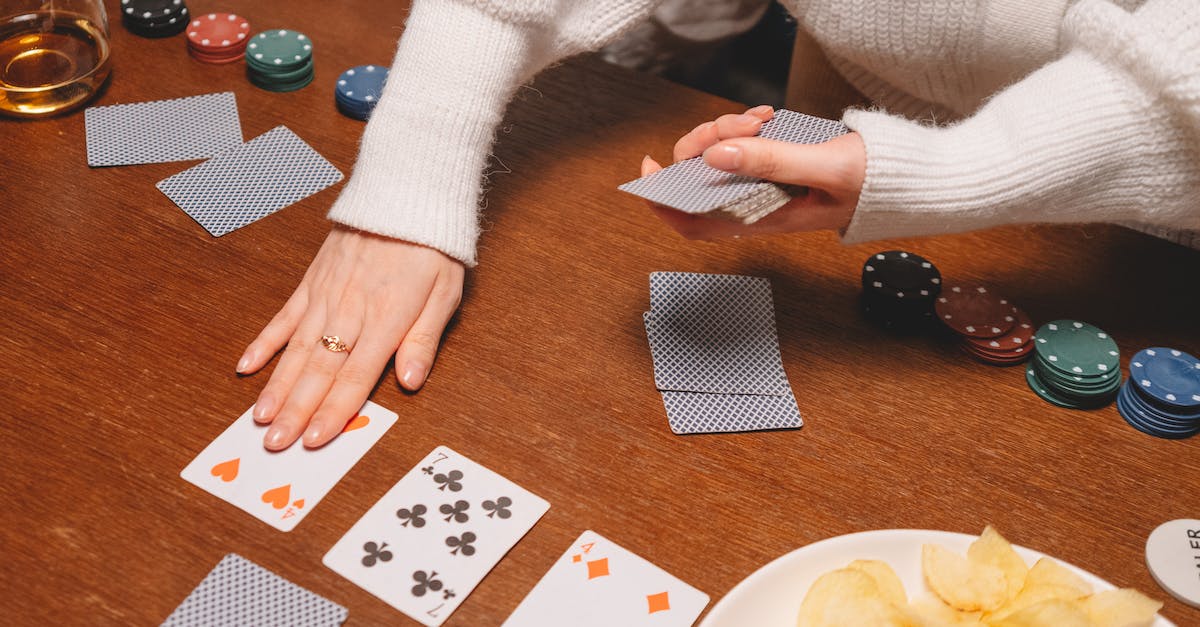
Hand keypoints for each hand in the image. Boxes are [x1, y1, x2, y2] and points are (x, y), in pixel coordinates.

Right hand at [236, 225, 463, 449]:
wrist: (406, 194)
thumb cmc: (432, 248)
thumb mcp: (445, 295)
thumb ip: (424, 340)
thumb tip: (410, 383)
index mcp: (386, 318)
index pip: (356, 376)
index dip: (334, 411)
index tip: (314, 439)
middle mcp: (350, 310)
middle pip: (320, 370)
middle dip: (297, 411)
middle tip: (275, 444)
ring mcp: (326, 295)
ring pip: (297, 349)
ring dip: (277, 386)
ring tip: (259, 418)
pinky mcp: (313, 280)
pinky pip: (284, 316)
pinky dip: (265, 342)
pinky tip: (247, 367)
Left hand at [643, 105, 865, 238]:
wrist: (907, 178)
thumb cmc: (873, 184)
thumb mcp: (824, 168)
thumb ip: (771, 162)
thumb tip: (714, 158)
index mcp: (765, 219)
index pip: (695, 222)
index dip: (661, 202)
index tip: (648, 169)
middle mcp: (756, 205)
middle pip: (700, 178)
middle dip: (706, 144)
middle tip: (737, 124)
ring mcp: (762, 184)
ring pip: (718, 155)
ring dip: (730, 129)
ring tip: (761, 118)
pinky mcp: (772, 165)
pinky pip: (741, 144)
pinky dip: (746, 126)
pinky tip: (766, 117)